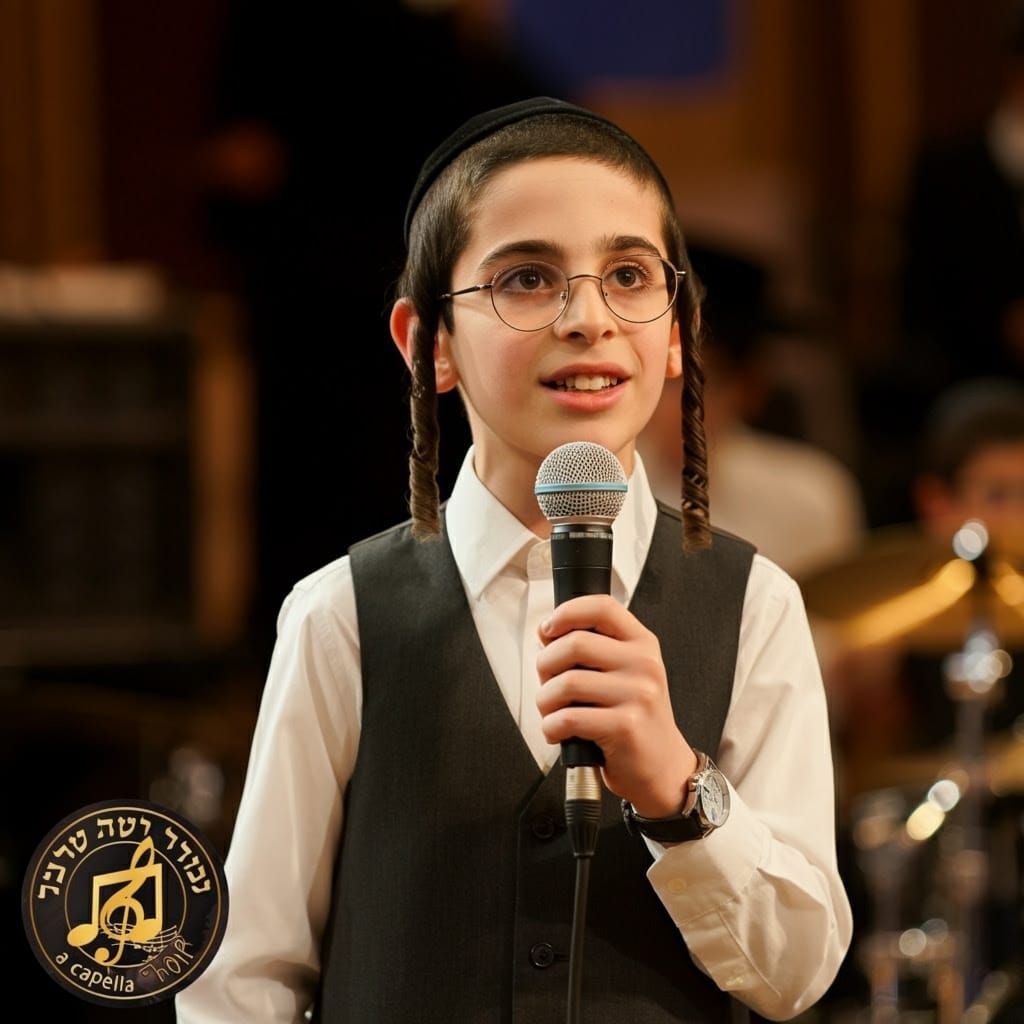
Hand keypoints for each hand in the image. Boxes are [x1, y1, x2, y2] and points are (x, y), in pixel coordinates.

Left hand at [536, 594, 697, 816]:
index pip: (602, 607)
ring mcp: (638, 695)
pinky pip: (567, 718)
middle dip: (545, 665)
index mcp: (642, 644)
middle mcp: (644, 664)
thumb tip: (547, 633)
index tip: (548, 630)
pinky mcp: (625, 727)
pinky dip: (551, 727)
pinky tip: (558, 732)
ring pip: (566, 682)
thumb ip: (594, 650)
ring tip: (552, 712)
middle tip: (548, 684)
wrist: (664, 769)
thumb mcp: (626, 674)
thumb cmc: (635, 720)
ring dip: (545, 701)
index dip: (567, 612)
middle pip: (574, 644)